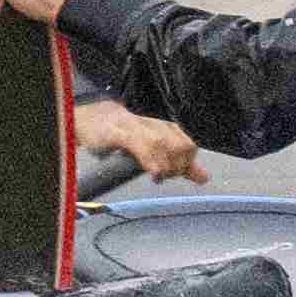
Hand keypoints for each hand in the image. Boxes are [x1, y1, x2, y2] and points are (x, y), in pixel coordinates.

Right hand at [73, 95, 202, 183]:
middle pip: (182, 146)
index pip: (190, 145)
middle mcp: (154, 125)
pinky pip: (140, 145)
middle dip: (178, 166)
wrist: (92, 119)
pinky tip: (152, 171)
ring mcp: (137, 128)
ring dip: (165, 166)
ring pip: (164, 145)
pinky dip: (150, 160)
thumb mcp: (156, 151)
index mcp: (165, 128)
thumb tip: (203, 177)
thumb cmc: (122, 135)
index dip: (188, 163)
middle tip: (166, 175)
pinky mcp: (119, 133)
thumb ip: (179, 164)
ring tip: (157, 175)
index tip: (177, 173)